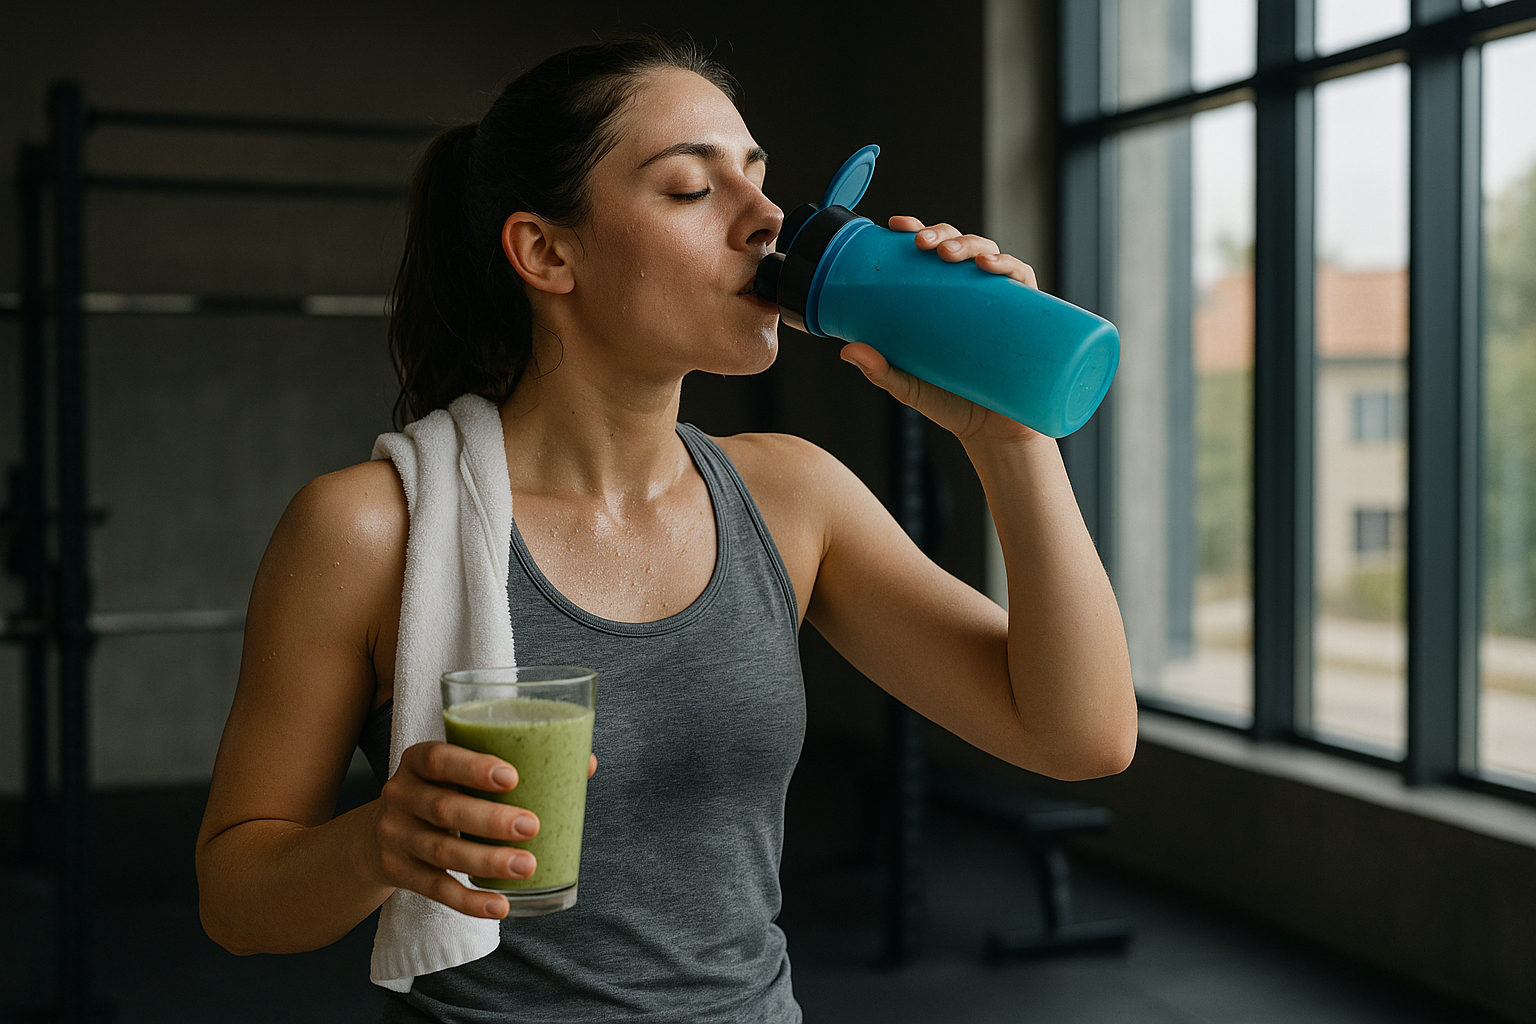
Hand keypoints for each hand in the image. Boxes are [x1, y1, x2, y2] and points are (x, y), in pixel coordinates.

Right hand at [369, 741, 593, 918]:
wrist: (379, 834)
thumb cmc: (443, 792)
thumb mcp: (460, 773)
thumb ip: (513, 764)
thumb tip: (584, 763)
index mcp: (417, 761)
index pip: (437, 758)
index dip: (472, 767)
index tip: (512, 776)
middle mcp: (400, 794)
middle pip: (444, 808)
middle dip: (490, 820)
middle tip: (531, 826)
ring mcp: (395, 835)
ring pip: (442, 851)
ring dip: (487, 861)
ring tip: (526, 866)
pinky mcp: (397, 871)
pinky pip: (434, 889)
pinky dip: (469, 901)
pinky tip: (499, 906)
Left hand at [838, 215, 1041, 444]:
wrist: (994, 435)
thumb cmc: (953, 403)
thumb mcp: (909, 386)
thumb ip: (881, 370)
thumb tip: (848, 349)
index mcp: (944, 299)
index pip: (932, 253)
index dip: (918, 230)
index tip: (896, 225)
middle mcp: (974, 294)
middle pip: (959, 246)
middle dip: (942, 234)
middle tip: (922, 244)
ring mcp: (1002, 303)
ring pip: (990, 255)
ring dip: (971, 244)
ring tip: (951, 254)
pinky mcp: (1030, 318)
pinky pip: (1024, 281)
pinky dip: (1010, 266)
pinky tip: (993, 266)